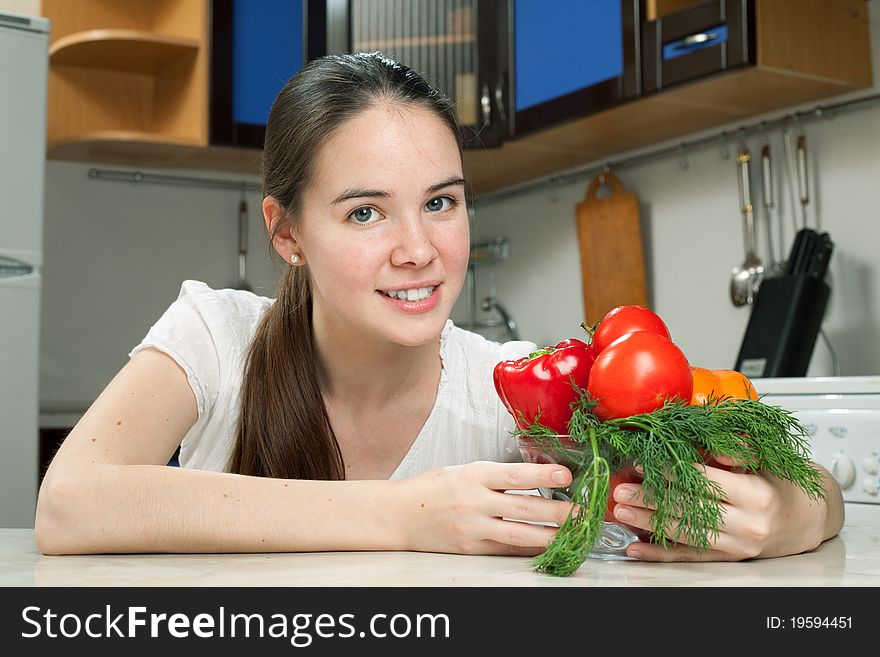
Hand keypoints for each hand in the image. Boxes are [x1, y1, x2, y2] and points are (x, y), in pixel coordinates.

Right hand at [399, 461, 574, 555]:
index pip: (515, 475)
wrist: (400, 515)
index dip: (543, 474)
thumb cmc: (434, 488)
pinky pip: (506, 550)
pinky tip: (548, 546)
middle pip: (524, 508)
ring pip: (519, 534)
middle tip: (585, 512)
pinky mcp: (471, 548)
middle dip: (559, 511)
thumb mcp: (464, 470)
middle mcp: (474, 501)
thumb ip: (496, 477)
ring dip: (551, 535)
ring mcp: (472, 527)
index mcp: (474, 475)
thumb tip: (537, 478)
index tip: (567, 474)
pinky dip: (529, 549)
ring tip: (574, 533)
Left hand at [610, 456, 840, 561]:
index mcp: (755, 494)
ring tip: (621, 513)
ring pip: (685, 534)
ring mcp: (736, 545)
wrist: (808, 519)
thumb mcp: (766, 460)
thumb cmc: (781, 483)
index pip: (703, 482)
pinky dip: (660, 554)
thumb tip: (709, 446)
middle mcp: (747, 524)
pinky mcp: (728, 558)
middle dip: (650, 499)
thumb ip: (737, 451)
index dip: (670, 471)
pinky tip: (637, 548)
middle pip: (689, 509)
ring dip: (649, 523)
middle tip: (621, 491)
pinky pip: (689, 557)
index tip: (642, 462)